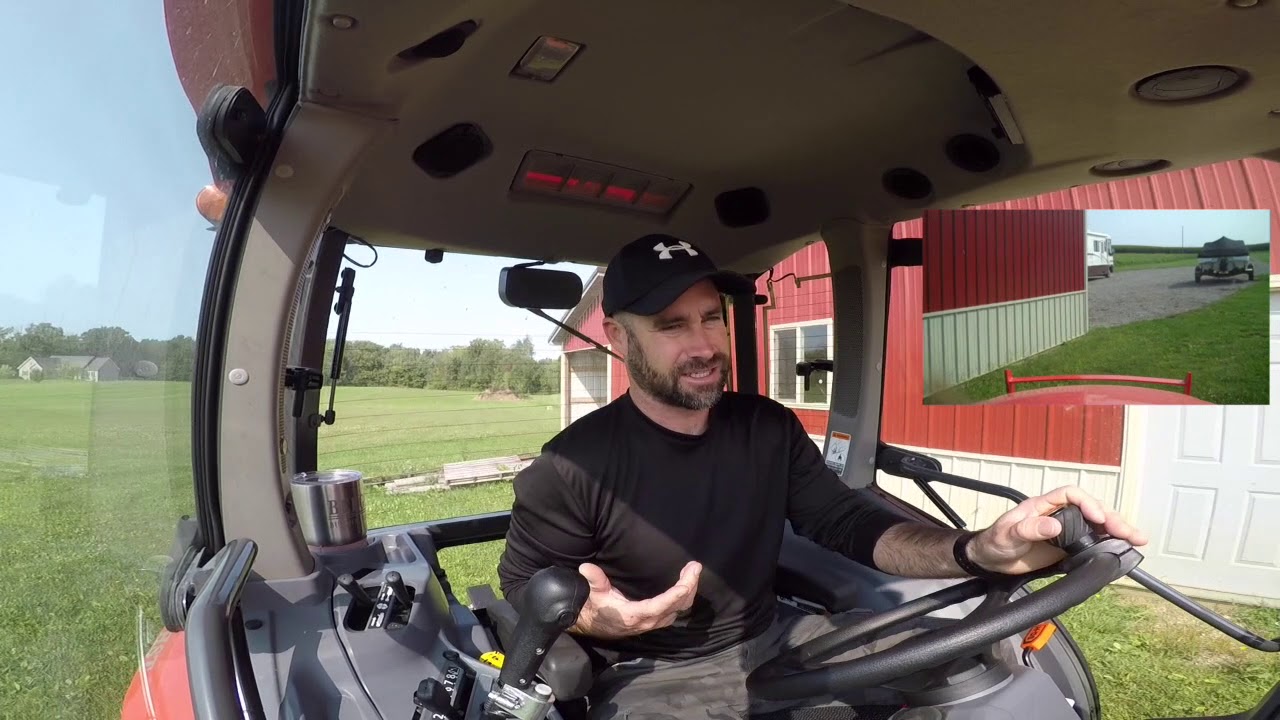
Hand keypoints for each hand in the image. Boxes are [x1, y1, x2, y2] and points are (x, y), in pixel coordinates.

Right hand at [569, 561, 701, 638]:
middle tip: (695, 567)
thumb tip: (585, 568)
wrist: (594, 625)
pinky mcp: (656, 621)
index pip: (659, 606)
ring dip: (688, 591)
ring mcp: (653, 623)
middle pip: (676, 606)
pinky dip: (684, 598)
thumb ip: (594, 581)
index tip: (687, 582)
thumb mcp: (594, 593)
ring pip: (679, 609)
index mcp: (633, 615)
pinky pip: (676, 611)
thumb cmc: (596, 608)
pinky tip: (686, 585)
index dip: (675, 595)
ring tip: (693, 571)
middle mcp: (647, 621)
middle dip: (689, 586)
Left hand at [968, 485, 1148, 574]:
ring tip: (1137, 540)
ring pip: (1098, 526)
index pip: (1071, 495)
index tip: (1097, 518)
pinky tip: (1126, 550)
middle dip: (1111, 519)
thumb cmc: (996, 541)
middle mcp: (1059, 514)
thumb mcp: (1007, 534)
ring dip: (1118, 531)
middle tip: (1127, 533)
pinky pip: (1095, 543)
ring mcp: (1067, 531)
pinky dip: (1111, 545)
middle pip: (1091, 509)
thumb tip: (1054, 525)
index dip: (1087, 503)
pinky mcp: (1070, 547)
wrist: (992, 559)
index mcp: (1043, 505)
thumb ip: (1028, 529)